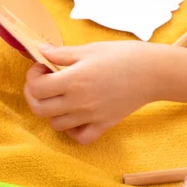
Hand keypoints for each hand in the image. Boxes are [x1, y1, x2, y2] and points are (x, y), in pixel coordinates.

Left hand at [24, 41, 161, 143]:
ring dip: (52, 111)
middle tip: (43, 83)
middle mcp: (78, 102)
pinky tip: (76, 116)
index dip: (32, 77)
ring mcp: (91, 116)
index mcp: (74, 80)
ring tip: (61, 96)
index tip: (41, 67)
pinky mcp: (104, 125)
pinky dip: (72, 130)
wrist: (154, 71)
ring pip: (55, 124)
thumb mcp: (91, 49)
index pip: (37, 87)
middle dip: (34, 96)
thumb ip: (63, 53)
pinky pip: (79, 137)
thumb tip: (41, 51)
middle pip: (39, 109)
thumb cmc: (124, 55)